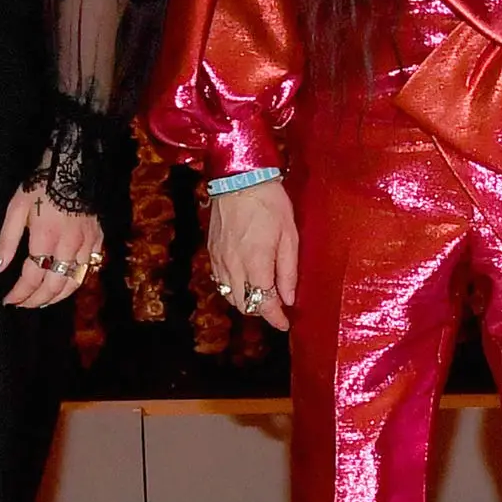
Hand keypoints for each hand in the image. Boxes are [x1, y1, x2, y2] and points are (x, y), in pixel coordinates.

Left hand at [0, 184, 106, 308]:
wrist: (72, 167)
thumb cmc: (40, 187)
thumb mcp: (16, 209)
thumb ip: (7, 241)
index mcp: (45, 239)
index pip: (32, 278)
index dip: (19, 293)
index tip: (8, 300)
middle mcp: (68, 247)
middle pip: (53, 286)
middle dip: (36, 300)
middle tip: (23, 305)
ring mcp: (86, 245)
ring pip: (73, 282)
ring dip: (56, 297)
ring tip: (42, 302)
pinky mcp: (97, 240)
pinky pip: (88, 270)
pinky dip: (75, 282)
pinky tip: (64, 284)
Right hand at [203, 177, 300, 332]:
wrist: (239, 178)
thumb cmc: (270, 202)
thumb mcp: (289, 235)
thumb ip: (288, 270)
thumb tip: (288, 298)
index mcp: (256, 262)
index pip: (264, 303)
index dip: (275, 318)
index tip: (285, 323)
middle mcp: (233, 266)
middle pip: (244, 304)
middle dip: (262, 310)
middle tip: (277, 306)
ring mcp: (219, 259)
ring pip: (230, 295)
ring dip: (246, 300)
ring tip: (262, 293)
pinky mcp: (211, 251)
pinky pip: (220, 280)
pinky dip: (233, 287)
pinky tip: (245, 280)